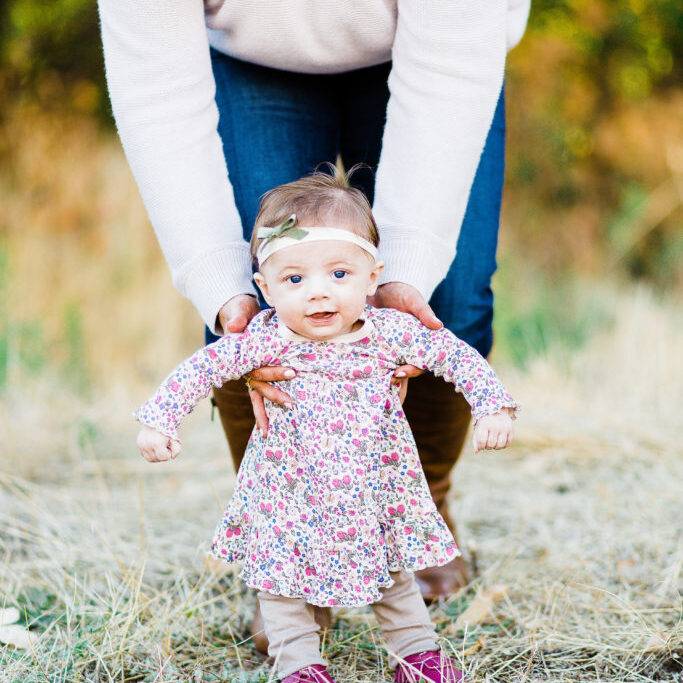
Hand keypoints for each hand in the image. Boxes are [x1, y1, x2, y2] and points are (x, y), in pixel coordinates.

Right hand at [137, 425, 180, 461]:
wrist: (157, 418)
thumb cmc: (168, 429)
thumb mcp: (175, 439)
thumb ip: (177, 450)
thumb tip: (172, 457)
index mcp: (157, 443)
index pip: (163, 458)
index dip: (168, 454)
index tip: (169, 446)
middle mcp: (147, 445)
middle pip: (156, 459)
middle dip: (163, 455)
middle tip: (166, 445)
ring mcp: (142, 445)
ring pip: (150, 459)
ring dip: (156, 456)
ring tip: (160, 447)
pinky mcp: (139, 444)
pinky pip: (145, 455)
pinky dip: (151, 453)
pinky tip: (155, 446)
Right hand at [217, 294, 294, 436]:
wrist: (236, 318)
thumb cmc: (239, 315)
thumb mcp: (238, 312)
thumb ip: (236, 318)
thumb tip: (235, 326)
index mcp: (245, 355)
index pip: (259, 366)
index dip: (274, 371)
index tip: (292, 373)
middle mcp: (246, 368)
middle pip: (261, 382)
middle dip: (275, 393)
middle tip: (290, 403)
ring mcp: (249, 375)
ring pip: (258, 394)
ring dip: (265, 410)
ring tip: (269, 430)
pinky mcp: (253, 379)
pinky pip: (257, 398)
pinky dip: (259, 414)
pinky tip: (264, 432)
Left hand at [370, 282, 437, 400]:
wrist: (381, 285)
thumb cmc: (402, 293)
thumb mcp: (414, 301)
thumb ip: (424, 312)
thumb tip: (438, 325)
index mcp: (416, 343)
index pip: (418, 363)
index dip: (411, 370)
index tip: (401, 372)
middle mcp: (401, 349)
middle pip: (401, 371)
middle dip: (396, 381)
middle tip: (387, 386)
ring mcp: (385, 348)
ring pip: (385, 368)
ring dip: (380, 378)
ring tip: (371, 386)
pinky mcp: (370, 344)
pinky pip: (368, 358)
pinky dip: (364, 366)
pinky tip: (356, 375)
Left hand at [473, 408, 514, 452]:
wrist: (497, 410)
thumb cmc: (485, 422)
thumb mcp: (479, 429)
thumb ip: (476, 440)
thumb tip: (476, 452)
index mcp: (485, 424)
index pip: (482, 441)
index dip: (481, 447)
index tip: (481, 446)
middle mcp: (495, 426)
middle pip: (491, 444)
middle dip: (488, 447)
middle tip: (487, 443)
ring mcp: (504, 428)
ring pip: (500, 445)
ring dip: (496, 447)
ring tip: (493, 443)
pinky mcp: (511, 430)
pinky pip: (508, 443)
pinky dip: (503, 445)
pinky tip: (499, 441)